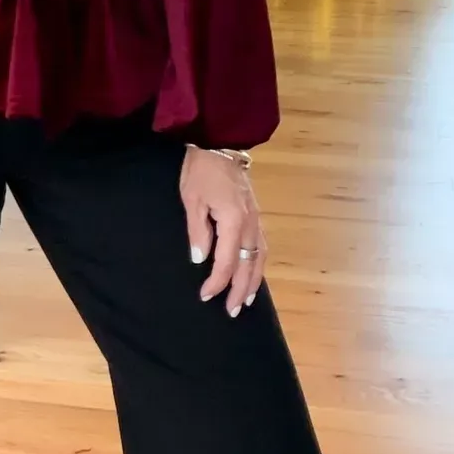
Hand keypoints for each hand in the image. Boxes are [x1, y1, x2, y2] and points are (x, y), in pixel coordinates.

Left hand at [180, 146, 265, 317]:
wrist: (219, 142)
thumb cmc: (200, 170)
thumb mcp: (192, 200)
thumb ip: (198, 232)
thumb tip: (199, 260)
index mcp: (233, 220)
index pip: (226, 261)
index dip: (216, 282)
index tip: (205, 296)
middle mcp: (250, 223)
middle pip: (247, 264)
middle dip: (239, 290)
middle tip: (230, 312)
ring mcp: (256, 218)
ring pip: (259, 257)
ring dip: (253, 280)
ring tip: (246, 300)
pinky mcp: (256, 213)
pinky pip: (262, 245)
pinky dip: (258, 263)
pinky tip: (253, 271)